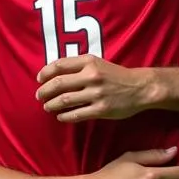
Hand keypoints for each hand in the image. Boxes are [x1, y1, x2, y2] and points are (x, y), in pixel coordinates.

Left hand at [36, 55, 156, 121]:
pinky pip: (76, 114)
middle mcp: (91, 76)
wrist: (139, 87)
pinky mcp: (101, 109)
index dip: (45, 73)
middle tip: (39, 96)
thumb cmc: (116, 75)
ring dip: (51, 105)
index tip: (39, 79)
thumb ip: (78, 66)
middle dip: (44, 91)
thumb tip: (54, 73)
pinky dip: (64, 116)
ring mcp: (96, 93)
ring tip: (47, 107)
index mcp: (89, 62)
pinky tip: (60, 116)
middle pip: (58, 84)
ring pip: (65, 100)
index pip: (59, 65)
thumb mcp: (98, 63)